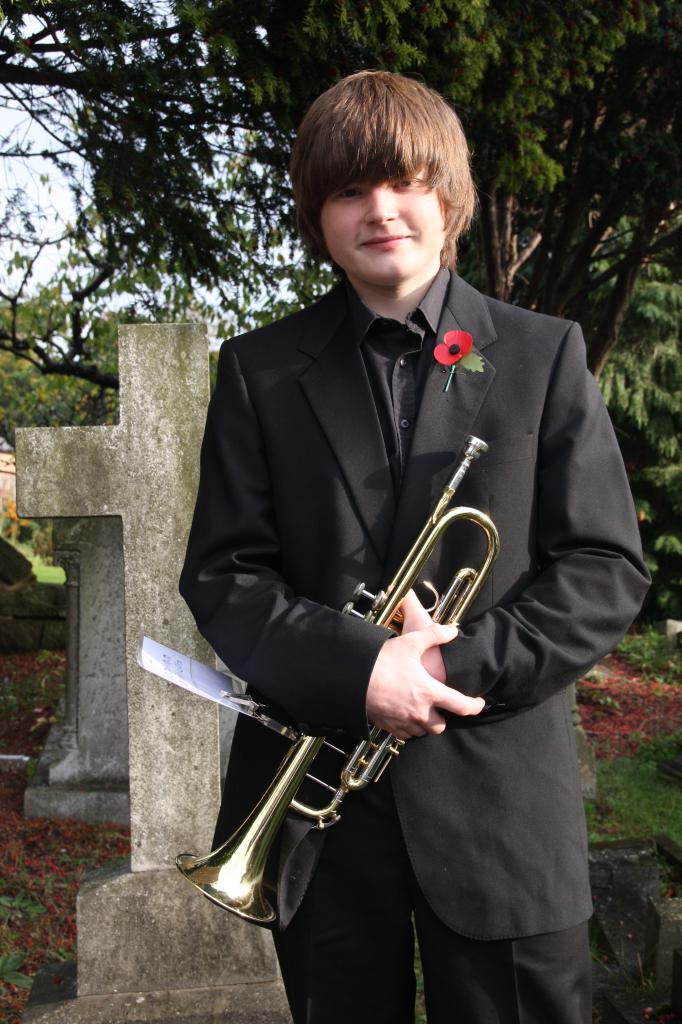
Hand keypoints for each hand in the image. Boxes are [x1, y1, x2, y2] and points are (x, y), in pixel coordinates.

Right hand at [366, 590, 484, 738]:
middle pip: (440, 726)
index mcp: (430, 692)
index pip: (462, 706)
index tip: (479, 703)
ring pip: (423, 732)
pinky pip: (405, 735)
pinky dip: (409, 728)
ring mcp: (404, 721)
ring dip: (425, 724)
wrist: (353, 678)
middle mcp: (419, 711)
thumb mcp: (410, 642)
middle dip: (443, 718)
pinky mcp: (389, 726)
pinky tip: (405, 715)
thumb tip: (453, 631)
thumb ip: (434, 635)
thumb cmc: (382, 660)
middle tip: (440, 706)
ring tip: (422, 710)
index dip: (475, 706)